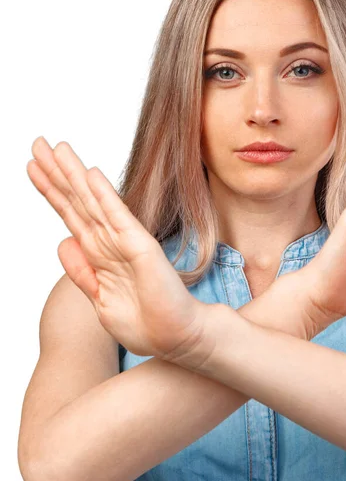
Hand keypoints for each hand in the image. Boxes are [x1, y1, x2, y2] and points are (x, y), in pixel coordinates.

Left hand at [27, 137, 217, 366]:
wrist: (178, 338)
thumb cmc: (146, 323)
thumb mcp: (100, 301)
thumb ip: (81, 272)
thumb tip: (61, 243)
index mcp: (99, 255)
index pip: (70, 214)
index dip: (51, 190)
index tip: (33, 166)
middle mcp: (110, 242)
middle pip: (77, 201)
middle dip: (56, 172)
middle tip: (37, 142)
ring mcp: (126, 241)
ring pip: (93, 202)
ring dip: (74, 175)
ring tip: (56, 147)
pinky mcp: (141, 247)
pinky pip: (118, 217)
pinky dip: (104, 195)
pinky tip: (90, 173)